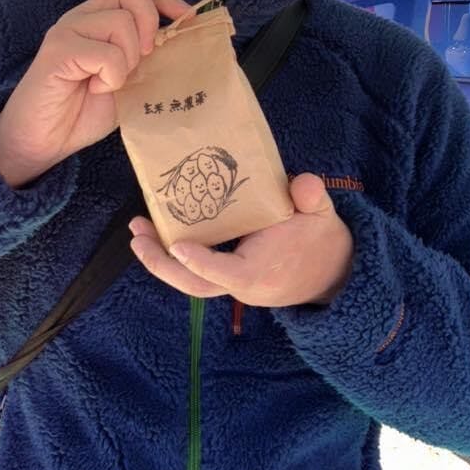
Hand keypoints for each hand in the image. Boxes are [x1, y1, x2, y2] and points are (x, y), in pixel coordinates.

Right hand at [0, 0, 189, 187]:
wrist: (43, 141)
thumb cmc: (83, 112)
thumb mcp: (127, 79)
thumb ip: (145, 56)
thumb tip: (180, 39)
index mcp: (97, 19)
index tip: (187, 17)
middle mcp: (81, 17)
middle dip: (149, 19)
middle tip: (145, 56)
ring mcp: (67, 30)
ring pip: (121, 22)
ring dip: (128, 59)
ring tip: (111, 82)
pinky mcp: (58, 51)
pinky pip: (106, 54)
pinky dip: (111, 77)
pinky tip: (96, 90)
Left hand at [129, 173, 353, 306]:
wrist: (331, 273)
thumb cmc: (320, 240)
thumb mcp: (321, 213)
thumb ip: (313, 197)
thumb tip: (304, 183)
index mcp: (260, 271)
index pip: (228, 274)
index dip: (203, 263)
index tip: (178, 246)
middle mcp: (241, 284)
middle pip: (195, 286)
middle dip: (162, 265)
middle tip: (137, 237)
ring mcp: (231, 282)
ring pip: (191, 281)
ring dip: (162, 259)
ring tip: (138, 232)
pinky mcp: (227, 274)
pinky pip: (196, 270)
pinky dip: (174, 255)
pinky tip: (158, 230)